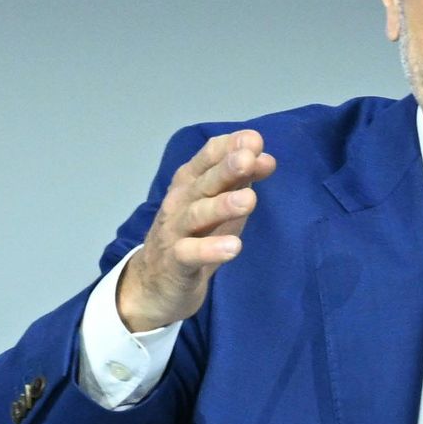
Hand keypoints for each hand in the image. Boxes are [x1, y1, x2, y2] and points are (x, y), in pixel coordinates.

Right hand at [115, 130, 275, 334]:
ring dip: (223, 206)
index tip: (255, 141)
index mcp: (190, 183)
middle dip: (226, 169)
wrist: (155, 282)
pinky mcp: (175, 262)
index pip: (208, 158)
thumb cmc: (194, 235)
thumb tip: (267, 158)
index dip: (230, 148)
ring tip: (249, 200)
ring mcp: (174, 231)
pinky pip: (191, 253)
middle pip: (204, 183)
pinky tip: (234, 247)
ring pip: (197, 215)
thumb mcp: (219, 204)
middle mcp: (180, 202)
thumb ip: (241, 181)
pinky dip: (211, 249)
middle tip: (249, 158)